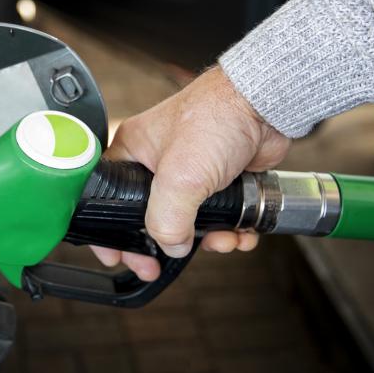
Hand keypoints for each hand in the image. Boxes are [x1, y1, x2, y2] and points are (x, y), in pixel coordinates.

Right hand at [90, 66, 289, 279]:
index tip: (117, 257)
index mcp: (133, 153)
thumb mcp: (180, 177)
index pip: (108, 199)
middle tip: (160, 265)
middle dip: (166, 244)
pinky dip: (229, 230)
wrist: (265, 108)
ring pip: (189, 222)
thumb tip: (170, 247)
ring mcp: (190, 173)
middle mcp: (157, 163)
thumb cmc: (217, 118)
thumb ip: (166, 220)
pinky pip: (217, 217)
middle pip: (150, 218)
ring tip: (222, 240)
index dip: (111, 232)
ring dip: (208, 239)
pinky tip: (241, 232)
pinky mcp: (219, 180)